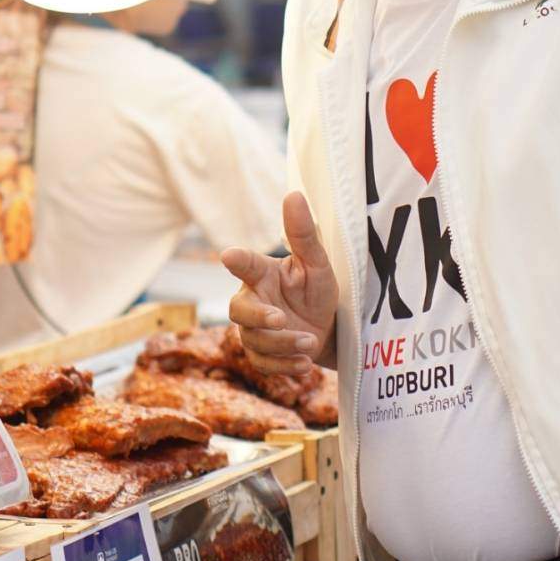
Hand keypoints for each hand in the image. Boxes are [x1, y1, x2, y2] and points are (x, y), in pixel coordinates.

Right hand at [221, 192, 338, 374]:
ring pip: (254, 340)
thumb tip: (293, 194)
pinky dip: (284, 366)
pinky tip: (305, 364)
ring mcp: (253, 330)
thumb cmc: (319, 291)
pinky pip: (263, 364)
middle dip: (259, 318)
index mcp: (263, 274)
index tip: (229, 255)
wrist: (330, 331)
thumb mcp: (318, 265)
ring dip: (283, 345)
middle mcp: (252, 300)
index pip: (246, 265)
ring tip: (310, 343)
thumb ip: (304, 234)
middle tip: (283, 319)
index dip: (237, 261)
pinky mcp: (260, 354)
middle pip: (239, 310)